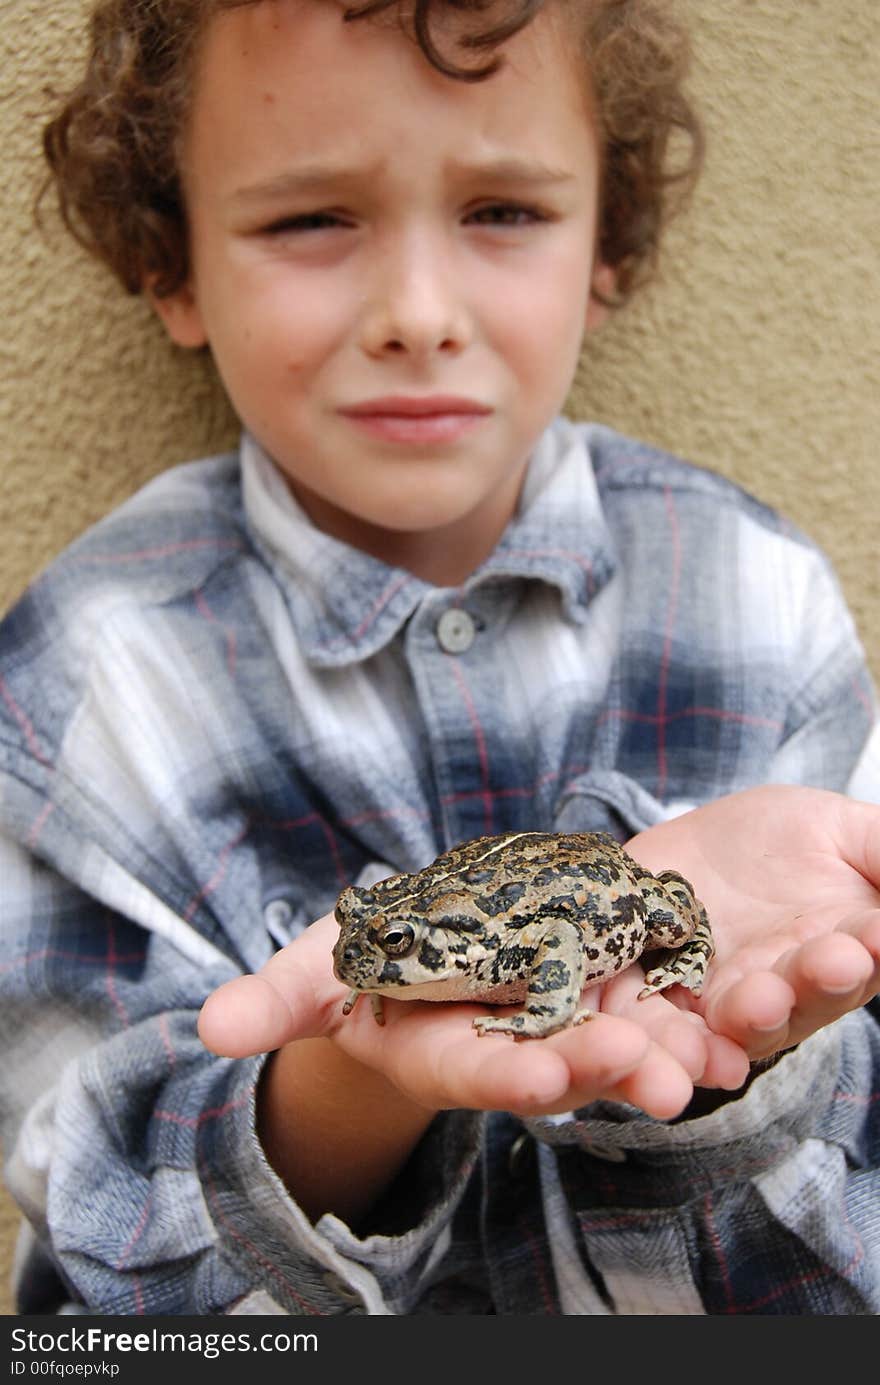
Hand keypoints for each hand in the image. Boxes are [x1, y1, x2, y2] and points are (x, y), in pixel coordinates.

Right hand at [199, 785, 879, 1122]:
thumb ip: (283, 993)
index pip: (486, 1068)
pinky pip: (700, 976)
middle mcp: (543, 1036)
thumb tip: (205, 1030)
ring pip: (658, 1023)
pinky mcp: (648, 968)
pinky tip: (788, 967)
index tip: (541, 1071)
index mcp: (471, 1045)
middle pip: (585, 1055)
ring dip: (707, 1028)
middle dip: (622, 1065)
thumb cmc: (388, 969)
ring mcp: (600, 1005)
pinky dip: (746, 978)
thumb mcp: (330, 969)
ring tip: (750, 1026)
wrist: (461, 951)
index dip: (510, 1072)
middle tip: (669, 1077)